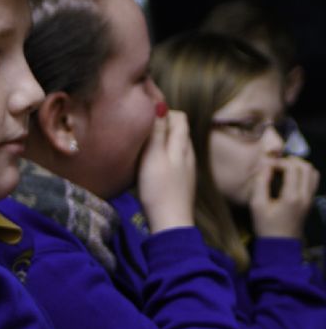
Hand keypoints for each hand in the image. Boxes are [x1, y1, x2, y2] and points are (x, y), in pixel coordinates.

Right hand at [137, 110, 195, 231]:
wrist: (170, 223)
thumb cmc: (159, 189)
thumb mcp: (154, 157)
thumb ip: (157, 132)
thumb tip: (160, 104)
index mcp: (182, 144)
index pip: (179, 116)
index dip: (163, 111)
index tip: (144, 115)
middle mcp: (188, 153)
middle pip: (178, 129)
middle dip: (161, 124)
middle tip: (140, 130)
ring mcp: (186, 168)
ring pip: (175, 144)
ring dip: (161, 140)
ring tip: (142, 145)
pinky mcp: (181, 180)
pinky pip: (172, 158)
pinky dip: (162, 154)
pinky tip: (149, 164)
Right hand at [250, 156, 319, 237]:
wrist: (280, 245)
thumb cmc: (266, 227)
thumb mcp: (257, 205)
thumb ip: (260, 184)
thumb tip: (265, 167)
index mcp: (292, 197)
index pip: (292, 168)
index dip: (279, 162)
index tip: (267, 167)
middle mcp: (305, 196)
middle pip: (306, 167)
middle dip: (291, 162)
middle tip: (277, 166)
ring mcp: (310, 199)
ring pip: (312, 173)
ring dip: (299, 167)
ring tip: (284, 170)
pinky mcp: (310, 202)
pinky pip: (312, 181)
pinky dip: (303, 175)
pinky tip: (290, 179)